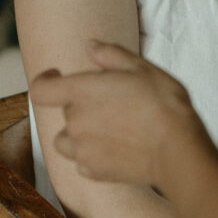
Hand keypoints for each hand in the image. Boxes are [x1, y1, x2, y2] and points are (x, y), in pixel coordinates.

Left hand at [29, 42, 205, 185]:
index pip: (41, 89)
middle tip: (112, 102)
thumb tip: (91, 46)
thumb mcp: (141, 68)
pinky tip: (115, 148)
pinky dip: (92, 155)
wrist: (177, 149)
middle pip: (66, 111)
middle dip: (83, 105)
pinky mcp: (94, 172)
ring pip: (67, 140)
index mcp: (82, 92)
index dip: (44, 81)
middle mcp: (76, 122)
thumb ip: (111, 55)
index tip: (56, 76)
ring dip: (80, 133)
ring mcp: (83, 150)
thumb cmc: (162, 104)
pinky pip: (81, 162)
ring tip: (108, 128)